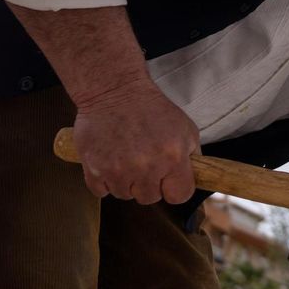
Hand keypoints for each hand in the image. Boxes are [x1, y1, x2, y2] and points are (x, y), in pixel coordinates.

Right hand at [70, 79, 200, 204]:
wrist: (115, 90)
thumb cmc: (152, 108)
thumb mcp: (186, 128)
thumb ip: (193, 157)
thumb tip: (194, 178)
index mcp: (172, 158)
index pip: (179, 196)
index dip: (174, 189)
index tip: (167, 180)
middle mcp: (146, 167)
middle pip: (150, 198)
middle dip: (149, 184)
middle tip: (143, 162)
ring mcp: (118, 170)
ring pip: (124, 195)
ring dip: (125, 182)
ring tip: (125, 157)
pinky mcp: (94, 168)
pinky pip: (101, 191)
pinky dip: (103, 180)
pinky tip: (108, 161)